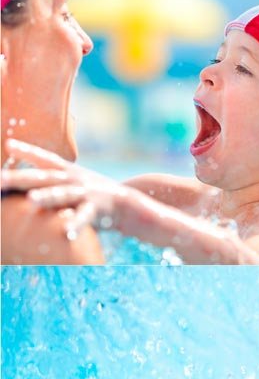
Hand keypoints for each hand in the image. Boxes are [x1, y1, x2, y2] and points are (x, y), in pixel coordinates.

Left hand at [2, 139, 121, 237]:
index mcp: (66, 171)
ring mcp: (83, 192)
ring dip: (47, 197)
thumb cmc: (91, 193)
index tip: (8, 145)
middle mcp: (72, 178)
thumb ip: (50, 182)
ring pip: (62, 194)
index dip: (26, 151)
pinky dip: (76, 225)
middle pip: (42, 177)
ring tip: (31, 201)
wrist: (126, 201)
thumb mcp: (71, 182)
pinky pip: (84, 218)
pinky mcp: (95, 208)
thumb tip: (26, 186)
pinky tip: (67, 234)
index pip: (43, 158)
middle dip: (19, 178)